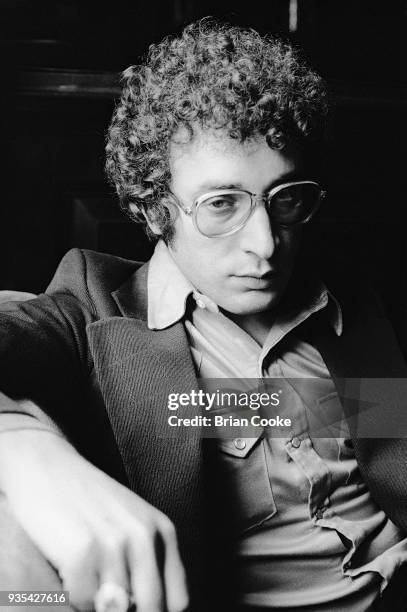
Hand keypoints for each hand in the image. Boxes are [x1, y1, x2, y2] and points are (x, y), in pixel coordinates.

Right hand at [0, 429, 188, 611]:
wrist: (48, 466)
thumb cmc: (87, 501)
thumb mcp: (131, 524)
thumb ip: (147, 564)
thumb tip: (143, 607)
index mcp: (163, 531)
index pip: (177, 601)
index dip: (155, 610)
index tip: (135, 606)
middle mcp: (145, 537)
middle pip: (152, 609)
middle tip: (105, 598)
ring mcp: (115, 543)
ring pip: (116, 611)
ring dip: (97, 604)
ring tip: (87, 579)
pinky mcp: (82, 551)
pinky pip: (83, 602)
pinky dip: (74, 596)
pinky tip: (69, 571)